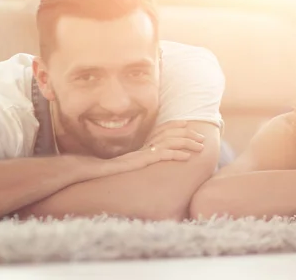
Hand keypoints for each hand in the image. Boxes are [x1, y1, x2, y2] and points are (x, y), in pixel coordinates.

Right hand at [79, 120, 204, 179]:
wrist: (93, 170)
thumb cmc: (109, 168)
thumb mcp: (129, 162)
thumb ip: (139, 158)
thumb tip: (149, 158)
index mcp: (142, 143)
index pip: (162, 129)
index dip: (176, 125)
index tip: (188, 125)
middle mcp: (144, 144)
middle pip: (170, 134)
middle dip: (188, 135)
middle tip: (202, 139)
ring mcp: (143, 151)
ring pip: (170, 143)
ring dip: (187, 144)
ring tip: (200, 147)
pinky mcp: (142, 160)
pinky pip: (161, 155)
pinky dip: (176, 155)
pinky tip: (187, 157)